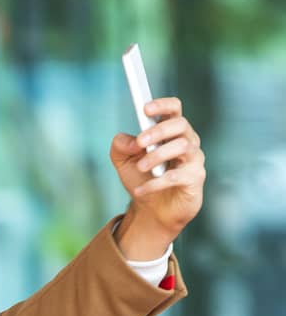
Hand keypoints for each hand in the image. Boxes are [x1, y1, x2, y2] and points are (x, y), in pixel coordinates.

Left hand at [110, 96, 205, 241]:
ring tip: (141, 167)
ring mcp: (193, 159)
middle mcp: (187, 141)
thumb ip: (121, 146)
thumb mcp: (123, 161)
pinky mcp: (195, 179)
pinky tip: (140, 190)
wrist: (153, 210)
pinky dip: (155, 183)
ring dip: (157, 156)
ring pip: (182, 147)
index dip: (163, 105)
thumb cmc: (143, 178)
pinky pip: (177, 176)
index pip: (174, 109)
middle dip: (158, 131)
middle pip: (180, 124)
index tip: (145, 109)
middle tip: (139, 143)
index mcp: (170, 131)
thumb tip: (131, 141)